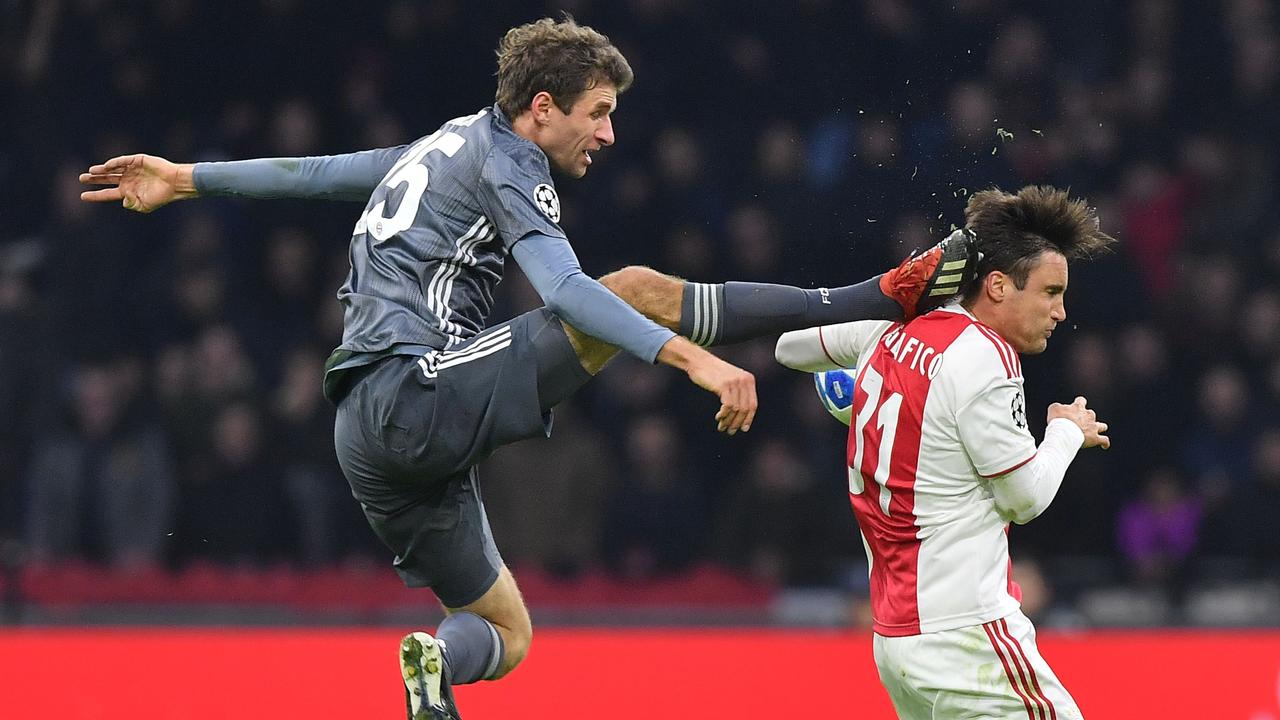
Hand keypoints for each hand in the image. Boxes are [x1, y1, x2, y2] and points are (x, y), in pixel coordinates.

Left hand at [79, 154, 196, 212]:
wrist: (174, 184)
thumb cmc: (161, 196)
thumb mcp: (145, 206)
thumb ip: (132, 205)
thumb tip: (123, 201)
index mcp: (128, 192)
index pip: (108, 193)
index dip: (96, 195)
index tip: (83, 196)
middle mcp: (128, 180)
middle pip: (107, 179)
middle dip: (94, 179)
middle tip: (82, 178)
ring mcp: (132, 170)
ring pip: (112, 169)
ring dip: (101, 170)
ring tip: (91, 171)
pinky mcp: (137, 161)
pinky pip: (123, 161)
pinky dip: (114, 163)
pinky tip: (106, 167)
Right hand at [657, 337, 757, 434]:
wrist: (699, 361)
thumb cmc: (713, 373)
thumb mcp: (731, 380)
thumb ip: (739, 393)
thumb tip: (742, 416)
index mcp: (749, 380)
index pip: (753, 404)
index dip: (748, 419)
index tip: (744, 429)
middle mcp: (744, 380)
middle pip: (745, 409)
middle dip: (738, 423)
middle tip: (730, 431)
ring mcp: (734, 382)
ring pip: (736, 409)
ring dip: (729, 421)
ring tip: (722, 427)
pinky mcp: (724, 385)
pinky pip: (728, 406)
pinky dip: (724, 415)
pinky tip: (718, 417)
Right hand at [1047, 396, 1109, 448]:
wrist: (1064, 432)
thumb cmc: (1058, 420)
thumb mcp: (1054, 409)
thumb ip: (1058, 406)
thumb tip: (1061, 408)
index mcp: (1078, 407)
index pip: (1081, 401)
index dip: (1079, 403)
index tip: (1076, 406)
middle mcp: (1088, 415)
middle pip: (1091, 414)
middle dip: (1086, 418)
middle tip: (1078, 424)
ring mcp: (1093, 427)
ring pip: (1102, 426)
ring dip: (1099, 428)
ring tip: (1094, 432)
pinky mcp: (1095, 438)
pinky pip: (1104, 440)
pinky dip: (1105, 443)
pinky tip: (1104, 446)